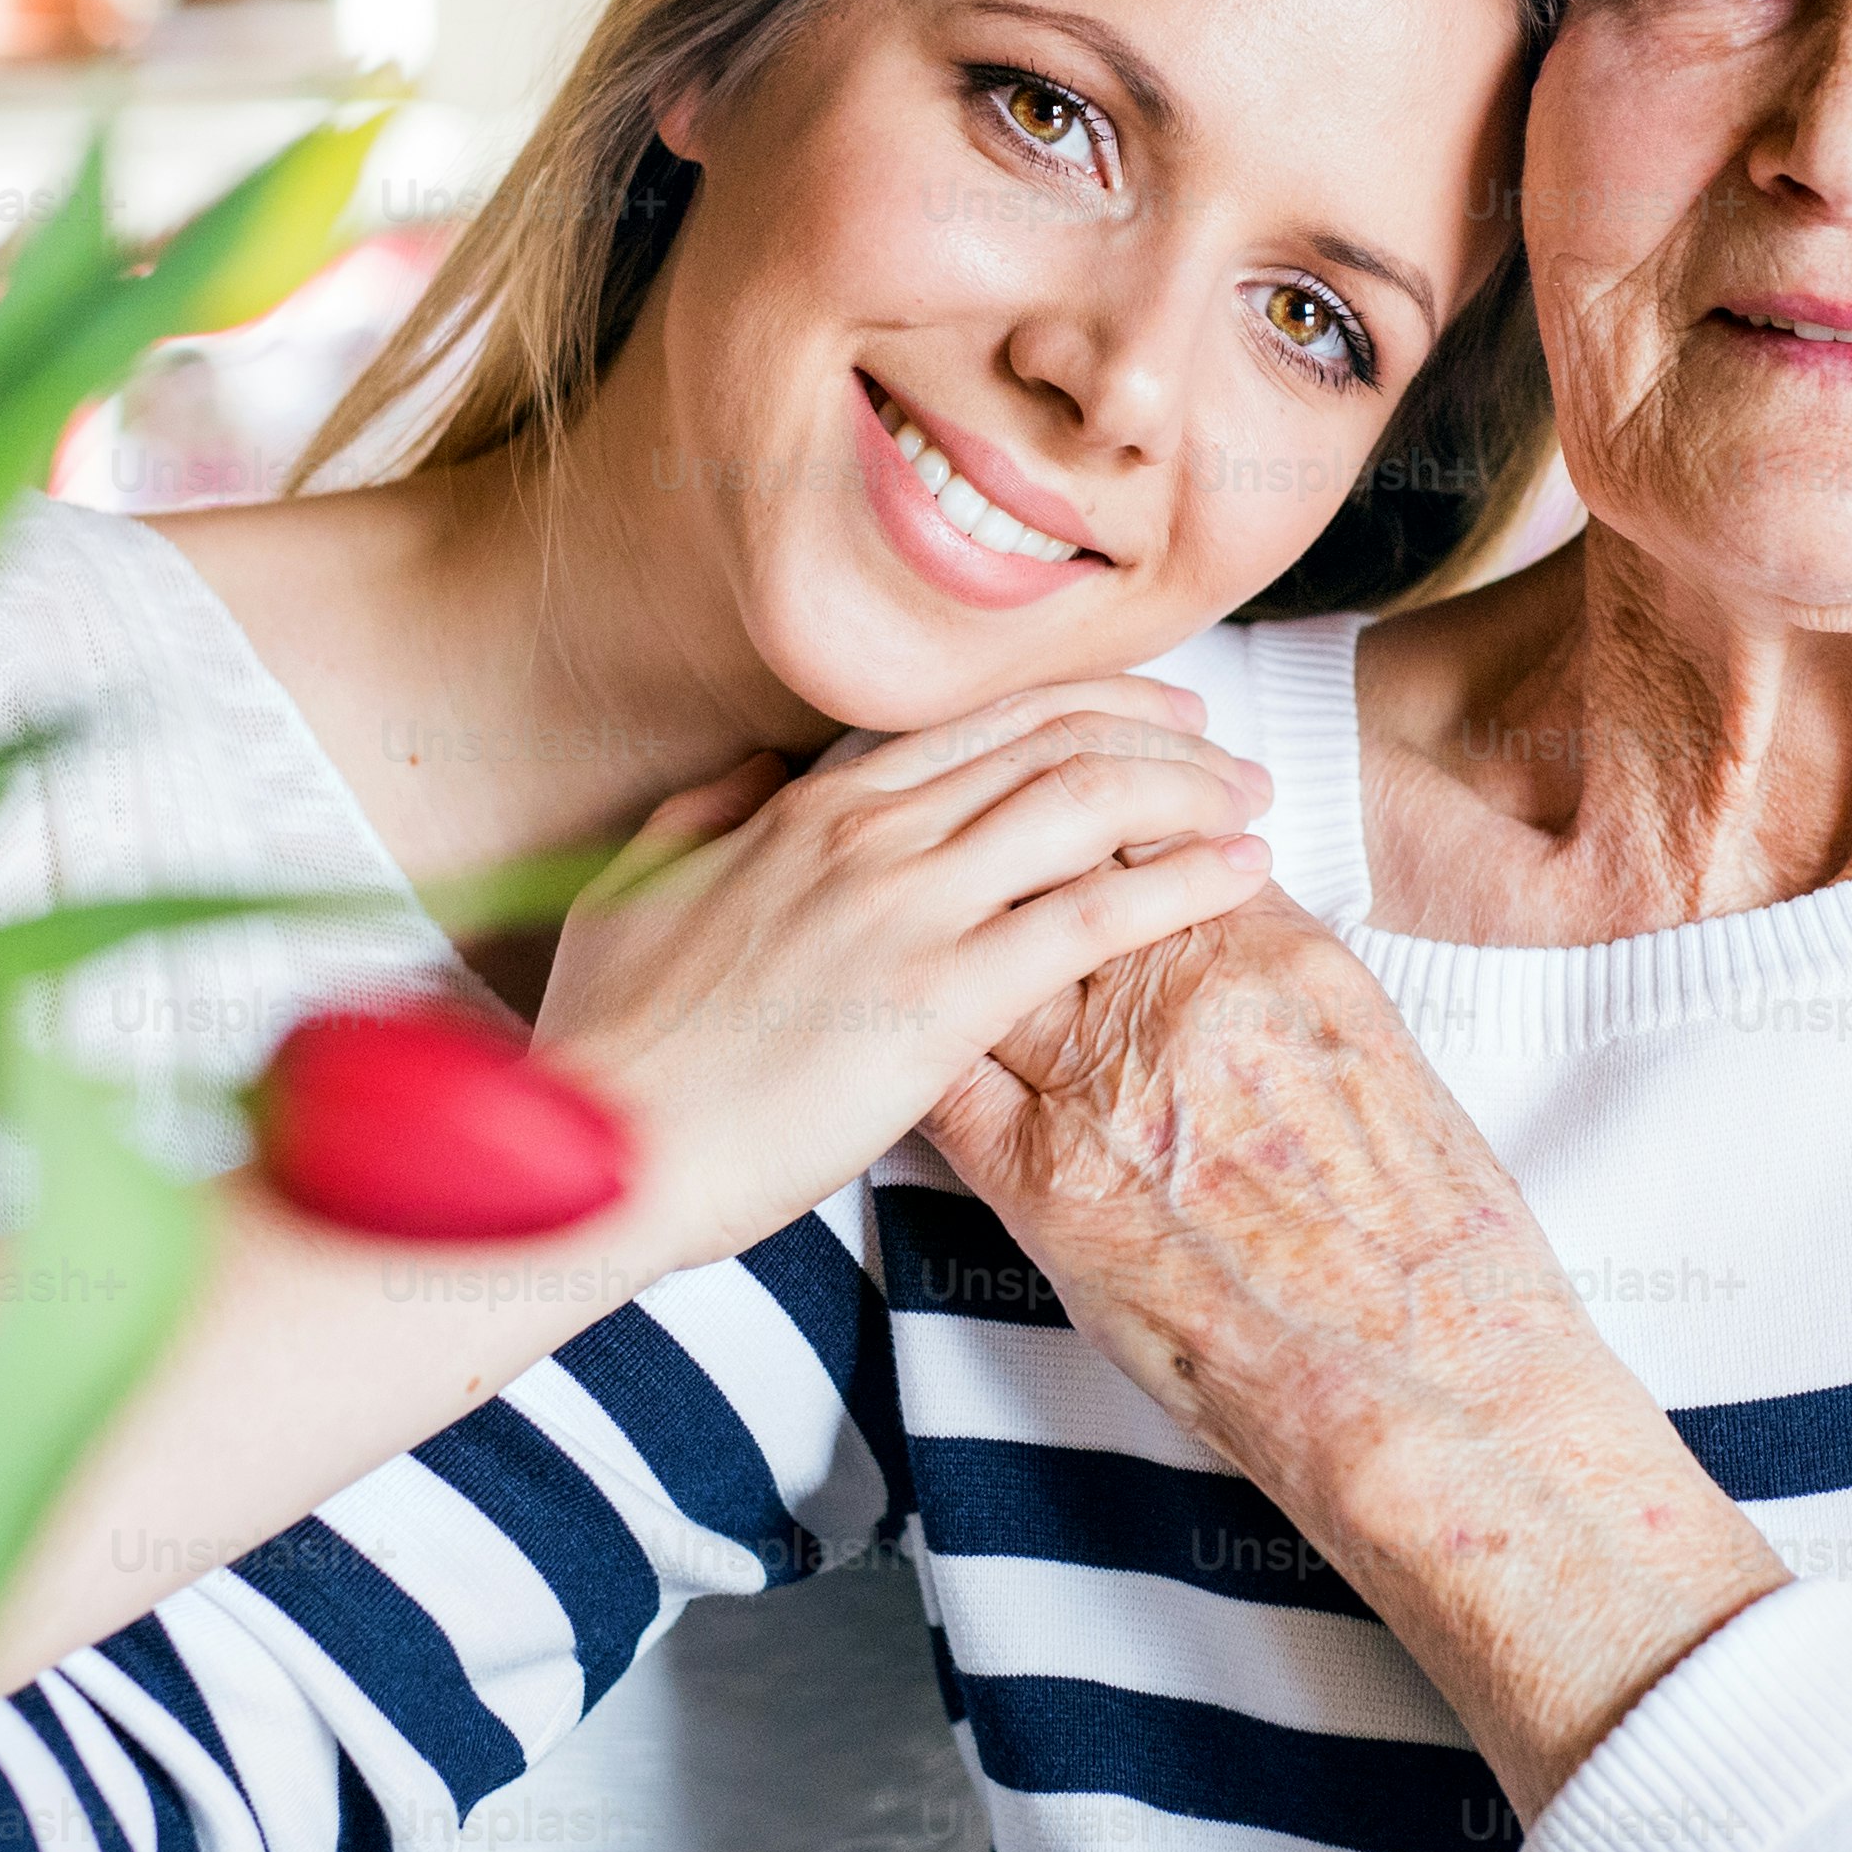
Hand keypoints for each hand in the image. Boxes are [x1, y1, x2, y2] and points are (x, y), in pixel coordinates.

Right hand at [541, 678, 1280, 1270]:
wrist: (600, 1143)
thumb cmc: (611, 1043)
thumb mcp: (634, 894)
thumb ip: (703, 820)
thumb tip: (754, 775)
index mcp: (807, 811)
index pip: (979, 723)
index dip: (1081, 708)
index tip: (1146, 716)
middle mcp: (868, 836)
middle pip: (1051, 744)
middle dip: (1159, 736)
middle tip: (1225, 755)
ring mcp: (907, 909)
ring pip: (1085, 803)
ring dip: (1188, 792)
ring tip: (1251, 806)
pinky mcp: (941, 997)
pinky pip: (1093, 914)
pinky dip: (1182, 880)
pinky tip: (1239, 875)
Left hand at [922, 904, 1783, 1818]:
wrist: (1427, 1377)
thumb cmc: (1431, 1239)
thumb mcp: (1374, 1052)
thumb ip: (1276, 975)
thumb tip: (1216, 930)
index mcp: (1275, 952)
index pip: (1148, 840)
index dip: (1095, 823)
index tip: (1069, 826)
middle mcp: (1181, 997)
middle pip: (1052, 879)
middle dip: (1011, 867)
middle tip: (973, 867)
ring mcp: (1106, 1087)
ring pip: (988, 965)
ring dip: (954, 948)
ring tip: (913, 937)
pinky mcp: (1049, 1186)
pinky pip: (950, 1084)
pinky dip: (920, 1047)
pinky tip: (890, 1033)